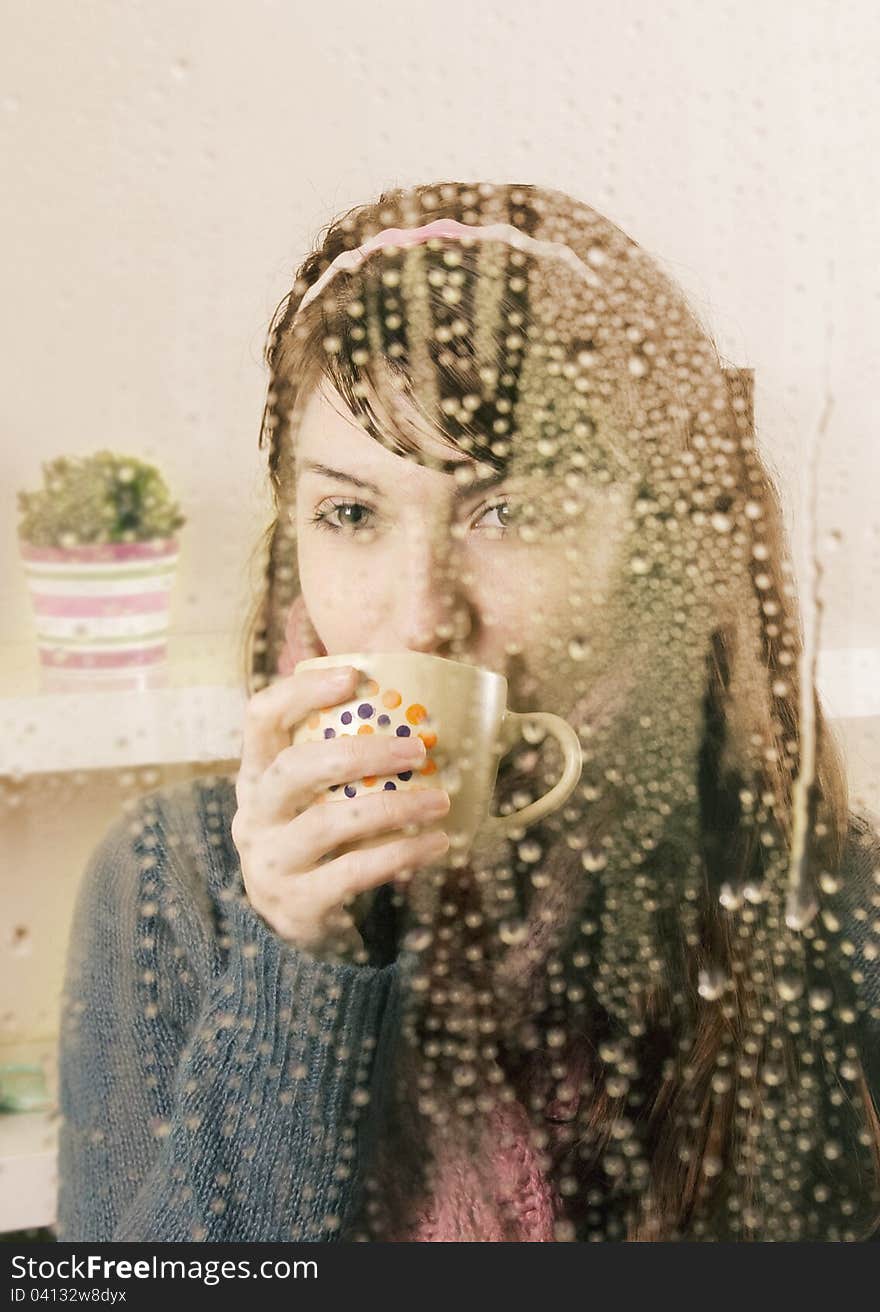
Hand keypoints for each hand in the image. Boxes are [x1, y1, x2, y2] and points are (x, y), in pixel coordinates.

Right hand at [232, 664, 450, 957]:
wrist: (294, 921)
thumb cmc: (319, 838)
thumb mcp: (316, 795)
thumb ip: (346, 755)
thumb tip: (419, 700)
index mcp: (256, 775)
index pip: (259, 717)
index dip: (300, 691)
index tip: (353, 676)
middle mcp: (253, 815)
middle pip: (294, 769)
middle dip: (360, 753)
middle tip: (418, 749)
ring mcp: (270, 862)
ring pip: (327, 822)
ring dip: (392, 806)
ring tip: (440, 800)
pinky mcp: (296, 904)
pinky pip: (353, 872)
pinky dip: (400, 854)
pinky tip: (436, 843)